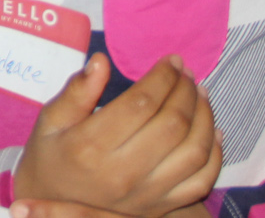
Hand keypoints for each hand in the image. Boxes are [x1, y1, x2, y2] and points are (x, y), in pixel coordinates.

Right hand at [15, 54, 222, 216]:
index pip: (141, 103)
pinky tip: (212, 131)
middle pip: (172, 124)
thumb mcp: (51, 119)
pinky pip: (200, 181)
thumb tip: (101, 61)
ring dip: (205, 117)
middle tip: (186, 73)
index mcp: (91, 146)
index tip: (171, 61)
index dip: (163, 77)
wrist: (51, 203)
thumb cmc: (50, 155)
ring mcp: (146, 194)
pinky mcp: (160, 207)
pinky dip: (213, 154)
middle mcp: (123, 173)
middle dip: (185, 91)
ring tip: (200, 95)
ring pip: (194, 151)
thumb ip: (76, 91)